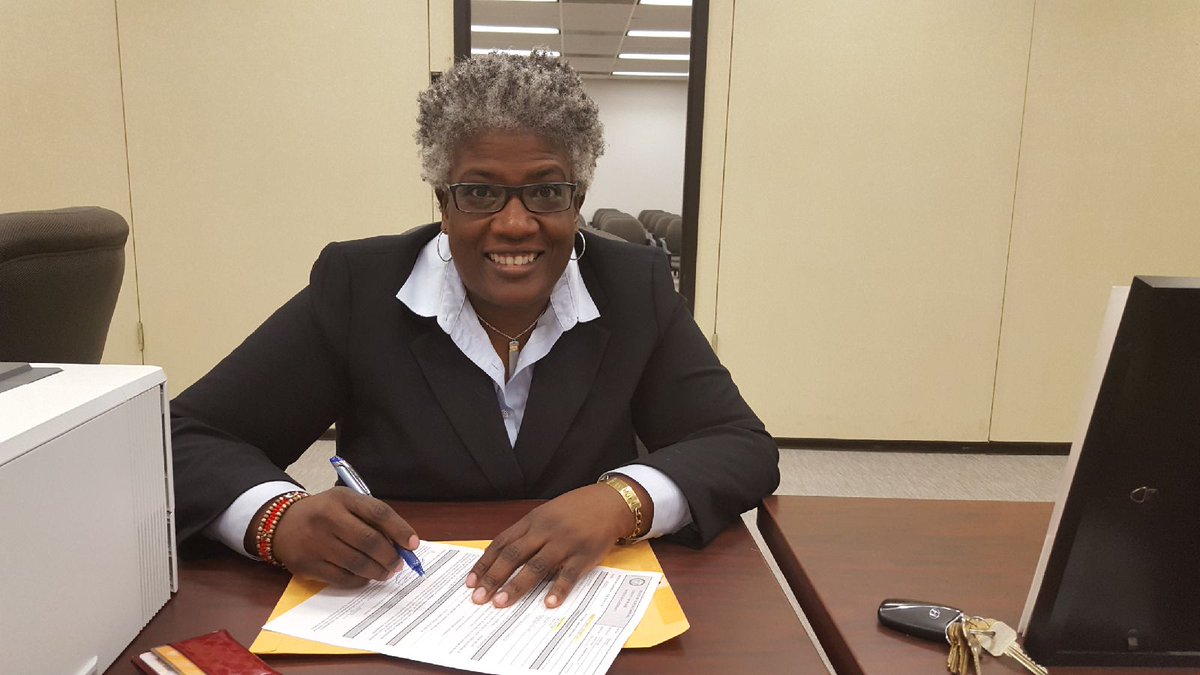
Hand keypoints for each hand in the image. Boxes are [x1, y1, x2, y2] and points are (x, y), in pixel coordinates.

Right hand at [249, 487, 420, 585]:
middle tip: (399, 564)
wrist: (281, 524)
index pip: (378, 513)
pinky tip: (366, 577)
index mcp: (342, 498)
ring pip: (357, 563)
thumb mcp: (345, 504)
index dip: (400, 530)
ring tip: (387, 572)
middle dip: (390, 556)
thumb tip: (401, 545)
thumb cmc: (324, 514)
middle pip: (370, 541)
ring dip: (378, 571)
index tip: (413, 544)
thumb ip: (371, 519)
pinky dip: (360, 580)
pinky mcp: (308, 565)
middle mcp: (328, 518)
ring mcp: (316, 543)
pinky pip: (342, 578)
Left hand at [465, 481, 649, 608]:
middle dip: (494, 577)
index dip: (485, 563)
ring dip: (517, 585)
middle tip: (479, 598)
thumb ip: (527, 534)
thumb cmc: (575, 510)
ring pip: (536, 566)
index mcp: (533, 521)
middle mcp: (545, 531)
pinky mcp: (584, 555)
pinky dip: (558, 590)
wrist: (610, 503)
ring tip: (502, 602)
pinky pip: (568, 575)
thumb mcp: (546, 514)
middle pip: (514, 555)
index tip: (471, 582)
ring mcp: (564, 543)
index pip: (502, 543)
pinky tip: (548, 604)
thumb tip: (503, 560)